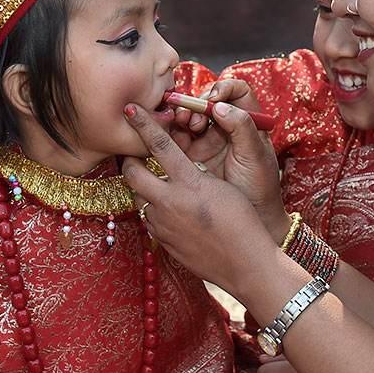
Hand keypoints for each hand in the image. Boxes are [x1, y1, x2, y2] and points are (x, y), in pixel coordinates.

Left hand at [121, 103, 287, 294]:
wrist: (245, 263)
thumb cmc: (242, 220)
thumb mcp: (222, 187)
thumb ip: (195, 176)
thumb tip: (178, 170)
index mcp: (188, 182)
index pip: (160, 145)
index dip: (143, 124)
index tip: (129, 109)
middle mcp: (170, 202)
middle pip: (132, 173)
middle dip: (129, 162)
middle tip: (134, 156)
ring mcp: (163, 224)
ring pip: (138, 199)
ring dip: (143, 189)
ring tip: (157, 186)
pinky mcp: (162, 242)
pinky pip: (149, 221)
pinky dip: (154, 212)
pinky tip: (170, 213)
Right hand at [160, 94, 286, 241]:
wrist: (247, 223)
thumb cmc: (260, 188)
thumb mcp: (256, 156)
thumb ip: (242, 127)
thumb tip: (219, 106)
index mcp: (247, 122)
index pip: (236, 90)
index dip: (223, 88)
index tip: (214, 99)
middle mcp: (225, 128)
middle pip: (206, 102)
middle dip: (196, 103)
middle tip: (193, 117)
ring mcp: (206, 141)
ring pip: (189, 118)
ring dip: (181, 116)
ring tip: (181, 124)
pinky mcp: (189, 157)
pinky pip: (175, 138)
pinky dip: (169, 133)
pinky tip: (167, 137)